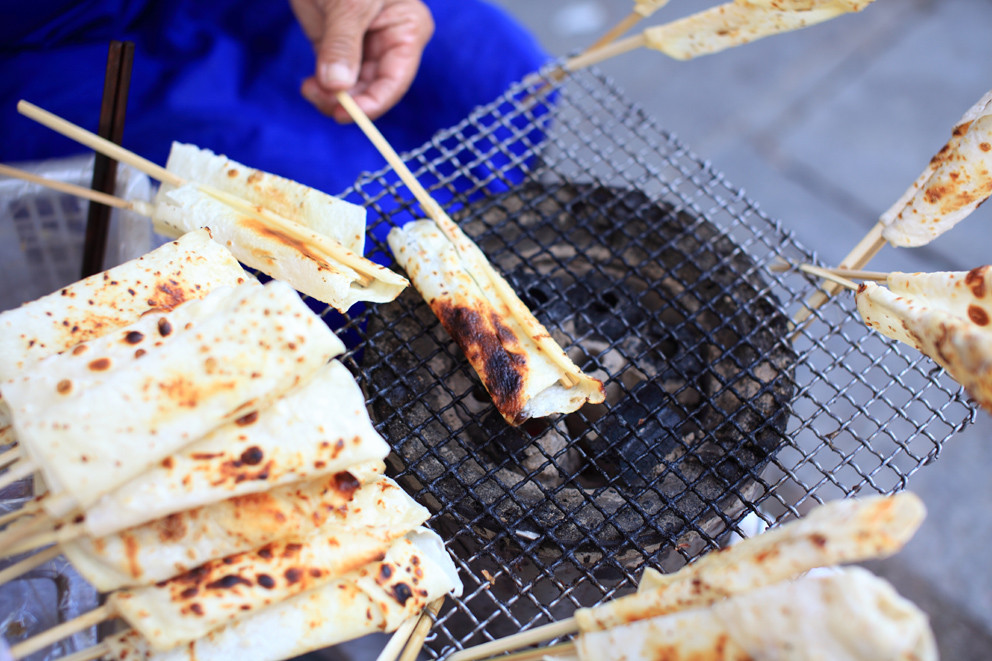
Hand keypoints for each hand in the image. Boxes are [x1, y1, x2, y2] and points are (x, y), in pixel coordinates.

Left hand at [291, 0, 433, 121]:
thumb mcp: (348, 4)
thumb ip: (342, 44)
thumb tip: (337, 87)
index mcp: (406, 32)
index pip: (395, 79)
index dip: (373, 103)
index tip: (345, 114)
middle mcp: (389, 44)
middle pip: (374, 89)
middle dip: (348, 100)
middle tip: (321, 100)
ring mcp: (363, 47)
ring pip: (353, 89)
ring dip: (332, 97)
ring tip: (311, 89)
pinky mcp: (338, 47)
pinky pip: (335, 79)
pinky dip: (322, 88)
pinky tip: (309, 86)